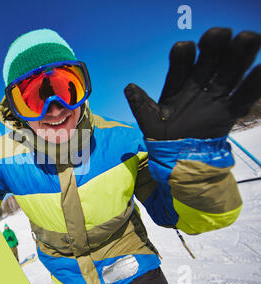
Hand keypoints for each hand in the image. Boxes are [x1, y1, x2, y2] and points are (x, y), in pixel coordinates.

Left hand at [124, 28, 260, 139]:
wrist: (179, 155)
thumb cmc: (161, 135)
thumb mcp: (147, 120)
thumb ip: (140, 104)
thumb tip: (129, 87)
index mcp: (178, 83)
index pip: (181, 63)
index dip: (183, 55)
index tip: (184, 47)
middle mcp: (199, 83)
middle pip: (210, 59)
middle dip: (215, 45)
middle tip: (221, 33)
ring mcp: (216, 95)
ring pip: (230, 71)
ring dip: (240, 55)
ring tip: (250, 37)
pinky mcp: (229, 110)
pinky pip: (243, 96)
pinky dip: (254, 84)